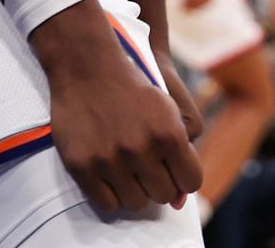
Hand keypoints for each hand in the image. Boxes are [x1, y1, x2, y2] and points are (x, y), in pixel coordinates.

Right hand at [32, 4, 201, 214]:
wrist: (88, 69)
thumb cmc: (133, 90)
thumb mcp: (167, 110)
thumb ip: (181, 152)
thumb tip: (180, 201)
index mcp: (169, 134)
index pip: (191, 181)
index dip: (184, 177)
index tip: (174, 171)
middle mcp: (142, 150)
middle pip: (163, 195)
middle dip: (159, 184)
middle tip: (147, 167)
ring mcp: (111, 161)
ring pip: (136, 203)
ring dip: (135, 190)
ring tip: (128, 169)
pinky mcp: (83, 168)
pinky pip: (107, 204)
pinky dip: (111, 194)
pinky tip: (110, 175)